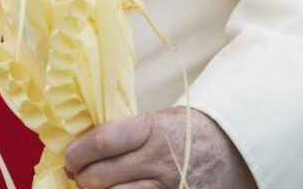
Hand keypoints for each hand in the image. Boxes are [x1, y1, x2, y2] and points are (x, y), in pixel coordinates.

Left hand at [63, 106, 255, 188]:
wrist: (232, 151)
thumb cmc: (188, 131)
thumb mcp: (160, 120)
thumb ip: (127, 131)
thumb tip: (85, 142)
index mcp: (153, 131)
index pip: (103, 142)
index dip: (78, 151)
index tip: (70, 155)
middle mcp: (159, 162)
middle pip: (102, 177)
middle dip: (81, 176)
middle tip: (77, 172)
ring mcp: (167, 188)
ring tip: (94, 185)